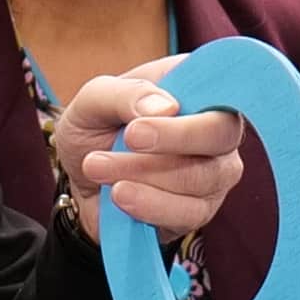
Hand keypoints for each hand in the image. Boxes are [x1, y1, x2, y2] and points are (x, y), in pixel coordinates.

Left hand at [45, 72, 245, 250]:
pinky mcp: (200, 210)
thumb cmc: (95, 130)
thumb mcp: (94, 101)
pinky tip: (118, 195)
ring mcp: (214, 172)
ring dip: (144, 174)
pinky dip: (149, 205)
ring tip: (97, 167)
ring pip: (201, 177)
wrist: (78, 182)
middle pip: (222, 134)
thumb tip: (166, 108)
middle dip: (173, 139)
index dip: (190, 105)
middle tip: (127, 140)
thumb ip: (125, 94)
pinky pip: (189, 213)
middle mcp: (215, 128)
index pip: (221, 87)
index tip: (140, 126)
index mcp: (195, 88)